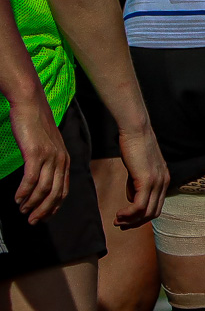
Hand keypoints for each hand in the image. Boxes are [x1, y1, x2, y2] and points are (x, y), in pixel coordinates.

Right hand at [9, 98, 68, 224]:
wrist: (31, 105)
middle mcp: (61, 159)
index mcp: (65, 159)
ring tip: (22, 210)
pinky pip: (31, 178)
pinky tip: (17, 198)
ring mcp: (49, 156)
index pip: (64, 189)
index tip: (44, 218)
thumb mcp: (48, 146)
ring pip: (43, 188)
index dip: (54, 207)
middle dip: (44, 210)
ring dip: (32, 203)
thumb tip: (42, 180)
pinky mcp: (35, 152)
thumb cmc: (36, 126)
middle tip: (32, 221)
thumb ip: (49, 162)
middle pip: (55, 193)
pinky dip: (24, 192)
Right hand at [113, 122, 169, 227]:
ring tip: (117, 220)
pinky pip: (139, 206)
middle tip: (120, 224)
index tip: (126, 221)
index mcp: (164, 180)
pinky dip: (128, 214)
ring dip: (130, 220)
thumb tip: (132, 199)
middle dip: (135, 223)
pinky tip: (119, 213)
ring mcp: (157, 182)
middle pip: (153, 213)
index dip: (141, 218)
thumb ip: (137, 185)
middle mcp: (164, 182)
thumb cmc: (135, 148)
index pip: (156, 207)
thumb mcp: (139, 170)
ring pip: (146, 212)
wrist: (136, 131)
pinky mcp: (147, 180)